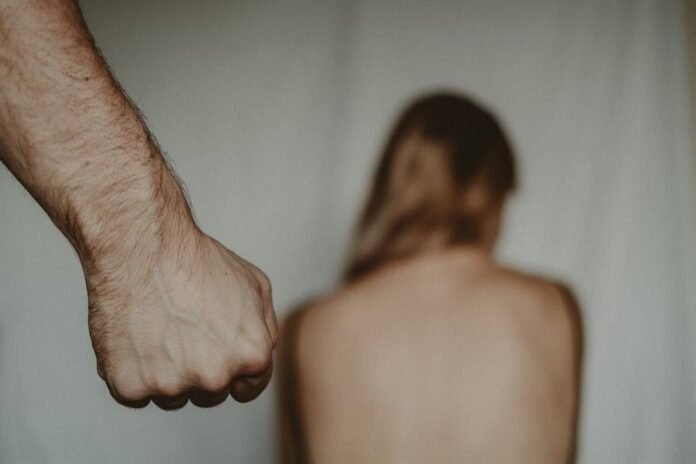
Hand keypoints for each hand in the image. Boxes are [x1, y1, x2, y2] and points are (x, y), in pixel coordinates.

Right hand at [86, 229, 277, 408]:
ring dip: (165, 373)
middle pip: (210, 394)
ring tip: (157, 328)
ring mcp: (171, 386)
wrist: (143, 249)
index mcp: (252, 355)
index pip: (248, 388)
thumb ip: (266, 328)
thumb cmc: (198, 261)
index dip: (234, 371)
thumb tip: (262, 353)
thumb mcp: (255, 285)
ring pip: (171, 395)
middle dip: (200, 370)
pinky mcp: (131, 387)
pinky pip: (135, 393)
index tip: (216, 352)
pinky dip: (132, 371)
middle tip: (182, 330)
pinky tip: (135, 338)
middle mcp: (215, 378)